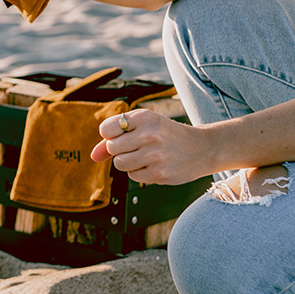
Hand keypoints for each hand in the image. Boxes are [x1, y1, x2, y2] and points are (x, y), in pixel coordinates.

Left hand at [91, 109, 212, 184]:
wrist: (201, 148)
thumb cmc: (166, 135)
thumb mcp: (144, 127)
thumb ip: (115, 137)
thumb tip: (93, 156)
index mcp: (144, 117)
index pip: (106, 129)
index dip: (110, 135)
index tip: (122, 135)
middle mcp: (149, 134)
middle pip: (112, 148)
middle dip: (119, 150)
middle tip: (136, 146)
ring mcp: (154, 155)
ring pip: (120, 163)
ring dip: (127, 162)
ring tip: (145, 156)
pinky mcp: (158, 173)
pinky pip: (132, 176)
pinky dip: (139, 172)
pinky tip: (154, 165)